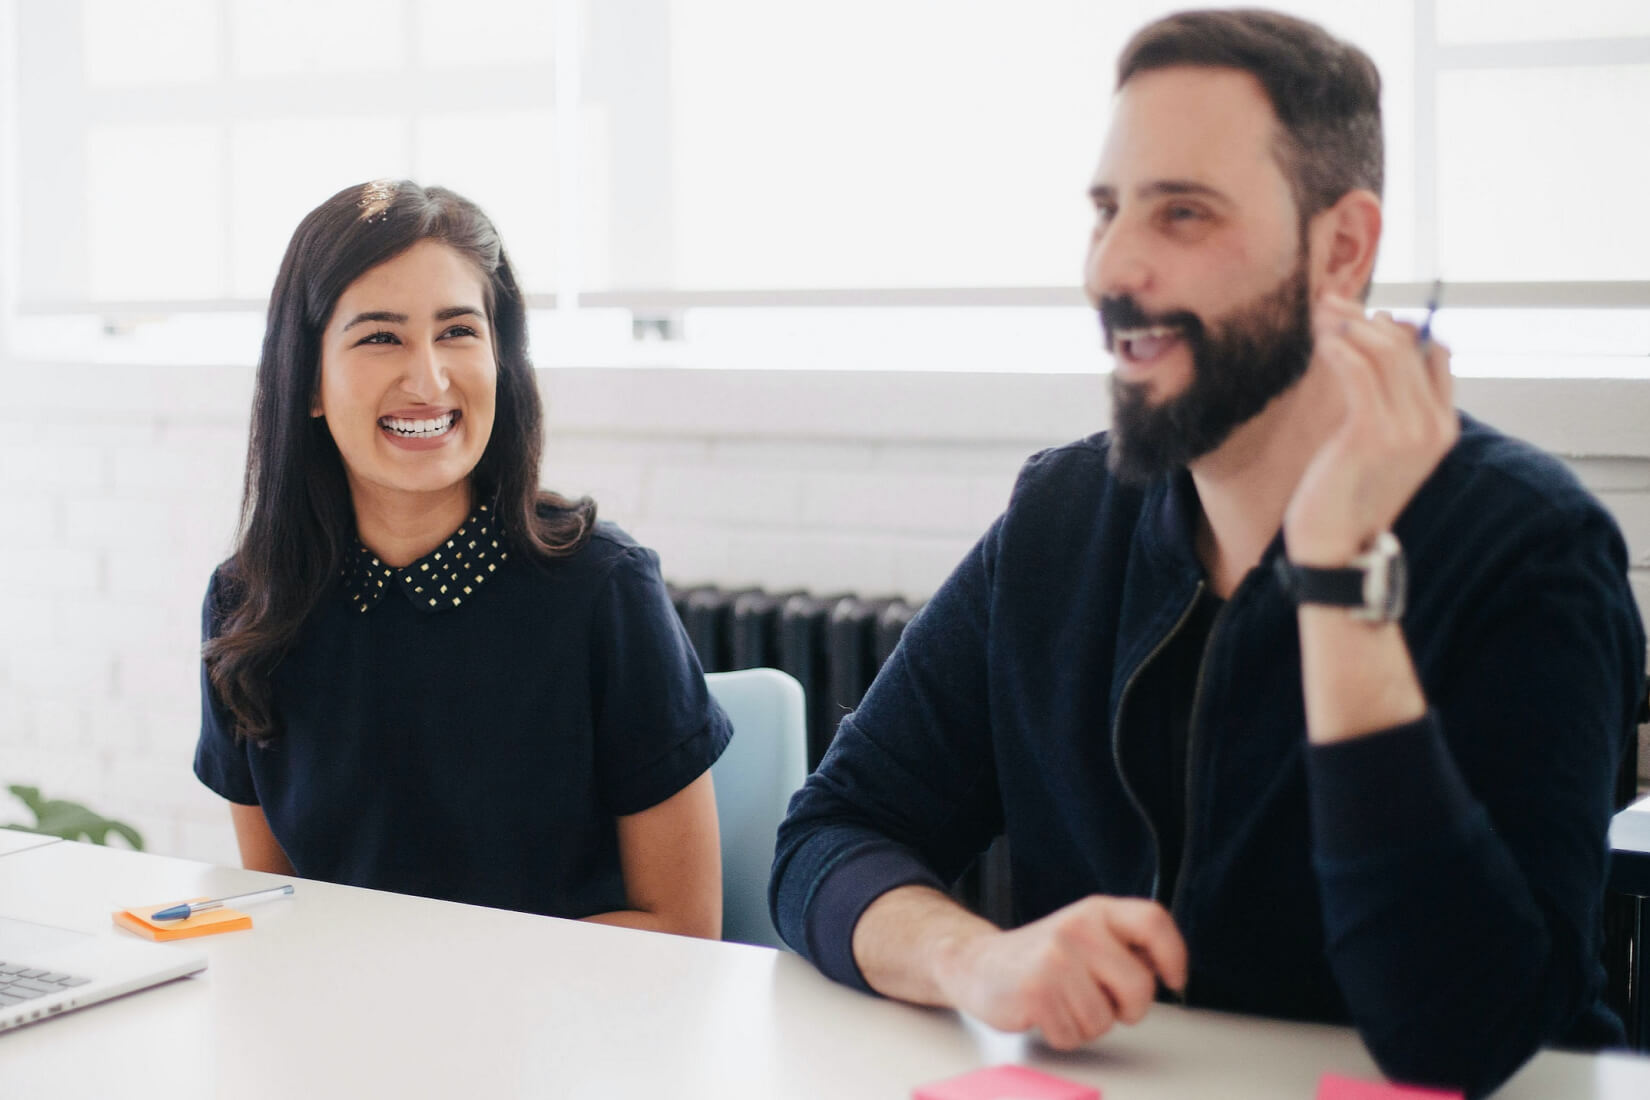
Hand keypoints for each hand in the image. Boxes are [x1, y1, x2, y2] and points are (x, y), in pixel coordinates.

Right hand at [933, 896, 1186, 1049]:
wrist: (978, 964)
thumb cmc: (1042, 958)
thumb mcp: (1086, 935)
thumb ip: (1124, 946)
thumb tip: (1164, 968)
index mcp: (1096, 912)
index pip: (1153, 921)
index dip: (1174, 954)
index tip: (1173, 979)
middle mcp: (1078, 928)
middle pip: (1140, 987)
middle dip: (1128, 1009)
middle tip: (1103, 1002)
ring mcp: (1056, 959)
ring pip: (1105, 1020)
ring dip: (1088, 1024)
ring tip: (1064, 1003)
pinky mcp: (1036, 991)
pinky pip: (1074, 1036)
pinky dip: (1062, 1035)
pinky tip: (1045, 1013)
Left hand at [1284, 294, 1457, 565]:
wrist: (1334, 547)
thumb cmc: (1346, 495)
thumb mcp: (1376, 447)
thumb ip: (1386, 406)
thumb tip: (1376, 353)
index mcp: (1442, 427)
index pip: (1433, 355)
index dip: (1400, 327)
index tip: (1362, 315)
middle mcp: (1432, 425)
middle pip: (1407, 346)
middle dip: (1365, 317)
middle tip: (1329, 302)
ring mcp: (1407, 429)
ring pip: (1384, 351)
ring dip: (1347, 324)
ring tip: (1318, 313)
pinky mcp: (1372, 433)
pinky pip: (1359, 371)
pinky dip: (1338, 347)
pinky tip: (1320, 341)